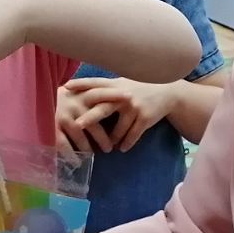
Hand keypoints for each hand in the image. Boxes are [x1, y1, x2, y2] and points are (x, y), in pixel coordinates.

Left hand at [61, 77, 175, 153]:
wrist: (167, 92)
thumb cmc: (138, 89)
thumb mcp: (122, 84)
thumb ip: (105, 88)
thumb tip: (79, 92)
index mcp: (116, 85)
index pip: (96, 83)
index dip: (81, 84)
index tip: (66, 87)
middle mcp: (124, 95)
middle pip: (104, 107)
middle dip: (91, 117)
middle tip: (78, 125)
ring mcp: (135, 107)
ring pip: (119, 129)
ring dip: (111, 139)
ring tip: (106, 146)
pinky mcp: (146, 118)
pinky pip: (133, 135)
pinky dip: (126, 143)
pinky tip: (122, 148)